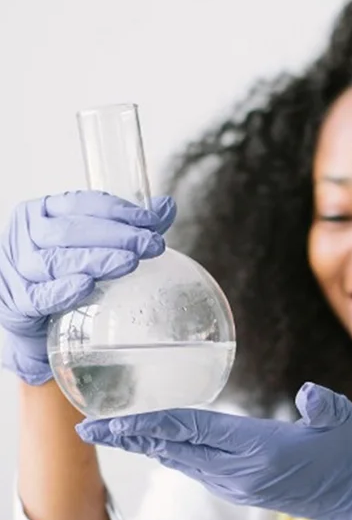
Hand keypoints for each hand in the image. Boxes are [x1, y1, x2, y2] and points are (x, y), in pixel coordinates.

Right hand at [1, 191, 175, 384]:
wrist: (33, 317)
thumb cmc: (64, 274)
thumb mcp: (92, 245)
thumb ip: (128, 227)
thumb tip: (166, 207)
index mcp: (43, 212)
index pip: (80, 203)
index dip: (117, 210)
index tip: (152, 220)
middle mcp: (27, 235)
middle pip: (71, 231)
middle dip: (116, 236)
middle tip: (151, 244)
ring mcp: (18, 268)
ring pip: (56, 260)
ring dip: (96, 260)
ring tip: (130, 262)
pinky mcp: (18, 301)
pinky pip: (41, 295)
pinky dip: (63, 290)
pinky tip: (86, 286)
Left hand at [75, 382, 351, 519]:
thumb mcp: (344, 423)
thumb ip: (323, 405)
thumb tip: (306, 393)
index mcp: (260, 451)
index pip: (193, 430)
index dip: (150, 422)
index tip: (112, 419)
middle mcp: (241, 473)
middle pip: (175, 448)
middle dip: (131, 436)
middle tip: (90, 427)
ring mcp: (240, 485)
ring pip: (182, 461)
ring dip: (147, 445)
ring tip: (115, 431)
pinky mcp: (243, 490)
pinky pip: (197, 469)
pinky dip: (172, 454)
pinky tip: (159, 444)